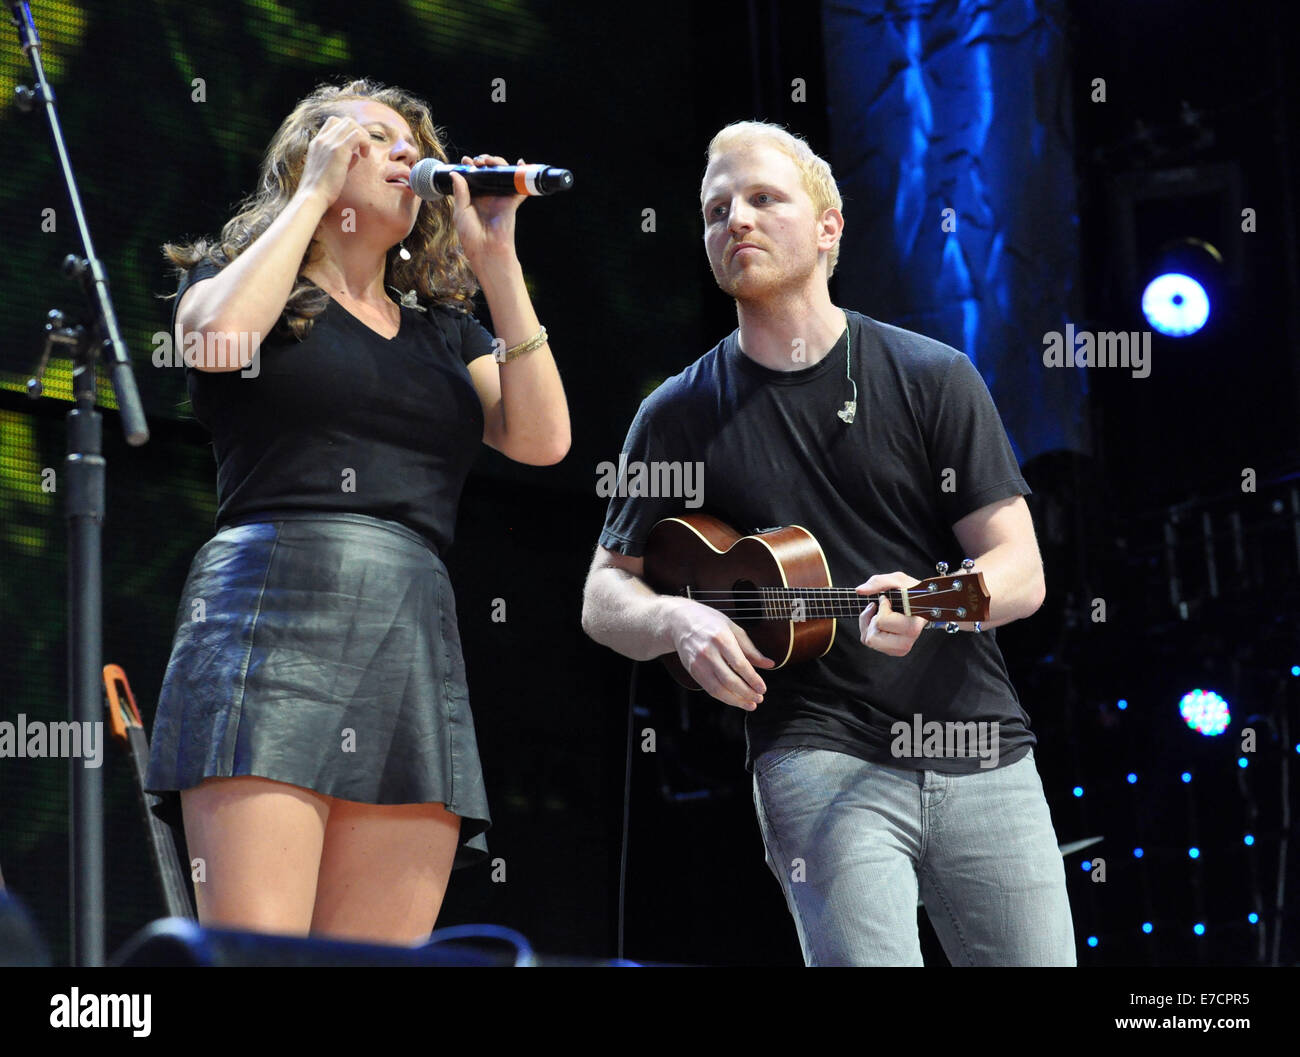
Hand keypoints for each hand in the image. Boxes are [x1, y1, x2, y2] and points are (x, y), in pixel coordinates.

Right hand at [296, 115, 371, 208]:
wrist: (312, 197)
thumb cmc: (320, 190)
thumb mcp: (330, 171)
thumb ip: (343, 161)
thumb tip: (356, 156)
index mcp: (317, 143)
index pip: (333, 123)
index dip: (347, 132)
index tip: (354, 148)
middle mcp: (322, 139)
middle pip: (344, 120)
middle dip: (358, 132)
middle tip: (362, 149)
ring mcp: (329, 142)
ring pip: (351, 123)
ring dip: (363, 136)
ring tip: (365, 153)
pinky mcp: (338, 150)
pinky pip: (357, 134)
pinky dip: (365, 142)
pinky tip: (364, 155)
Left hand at [450, 154, 525, 268]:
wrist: (486, 249)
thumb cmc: (471, 235)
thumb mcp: (460, 211)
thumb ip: (460, 192)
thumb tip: (455, 173)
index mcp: (473, 198)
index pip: (472, 177)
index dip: (470, 166)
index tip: (465, 161)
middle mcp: (487, 196)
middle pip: (488, 172)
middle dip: (484, 161)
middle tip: (478, 161)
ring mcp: (500, 198)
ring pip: (501, 174)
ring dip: (498, 163)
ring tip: (489, 160)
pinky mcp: (511, 202)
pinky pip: (518, 186)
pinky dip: (521, 174)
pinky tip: (520, 163)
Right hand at [669, 600, 774, 710]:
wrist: (679, 621)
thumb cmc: (710, 622)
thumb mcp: (733, 629)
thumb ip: (750, 649)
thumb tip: (770, 664)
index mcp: (721, 638)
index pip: (739, 664)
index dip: (753, 679)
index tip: (763, 689)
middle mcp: (708, 652)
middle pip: (730, 680)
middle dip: (747, 693)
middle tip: (759, 699)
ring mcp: (698, 663)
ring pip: (719, 689)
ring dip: (736, 700)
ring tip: (750, 704)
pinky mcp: (693, 671)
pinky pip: (710, 689)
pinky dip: (724, 697)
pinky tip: (735, 700)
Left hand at [856, 572, 927, 656]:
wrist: (920, 605)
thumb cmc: (909, 591)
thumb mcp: (897, 580)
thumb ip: (878, 582)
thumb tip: (859, 591)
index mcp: (912, 626)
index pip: (882, 621)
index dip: (881, 607)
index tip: (888, 600)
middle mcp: (907, 642)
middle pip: (872, 638)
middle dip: (872, 620)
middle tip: (882, 610)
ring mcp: (900, 648)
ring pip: (868, 641)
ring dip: (869, 625)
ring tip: (881, 615)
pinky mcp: (893, 650)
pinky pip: (869, 642)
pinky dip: (869, 630)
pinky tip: (880, 622)